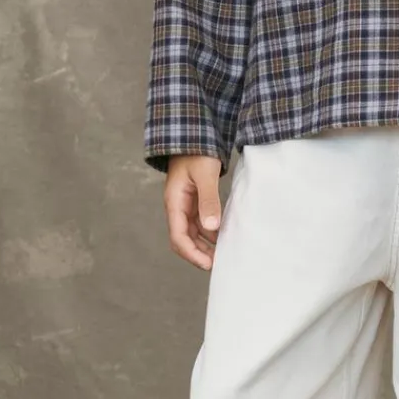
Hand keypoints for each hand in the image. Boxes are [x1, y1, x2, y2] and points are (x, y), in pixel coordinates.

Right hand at [164, 155, 224, 269]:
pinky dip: (211, 232)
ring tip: (223, 254)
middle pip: (184, 239)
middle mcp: (178, 207)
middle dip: (198, 253)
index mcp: (174, 202)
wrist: (195, 134)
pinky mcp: (195, 201)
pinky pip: (201, 222)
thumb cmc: (198, 151)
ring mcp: (186, 204)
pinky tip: (224, 236)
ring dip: (205, 245)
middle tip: (218, 264)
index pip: (178, 236)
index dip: (192, 253)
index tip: (208, 264)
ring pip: (193, 232)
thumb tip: (212, 227)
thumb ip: (208, 200)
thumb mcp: (205, 175)